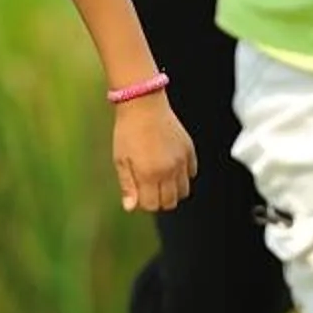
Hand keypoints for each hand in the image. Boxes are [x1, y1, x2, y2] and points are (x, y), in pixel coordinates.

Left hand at [113, 95, 195, 213]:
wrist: (143, 104)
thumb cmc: (128, 131)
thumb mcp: (121, 159)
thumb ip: (127, 185)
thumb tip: (130, 207)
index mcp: (149, 174)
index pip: (153, 205)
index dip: (144, 203)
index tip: (138, 193)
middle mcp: (169, 170)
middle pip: (171, 202)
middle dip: (159, 200)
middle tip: (148, 187)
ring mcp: (181, 160)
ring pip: (184, 191)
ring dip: (172, 190)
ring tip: (160, 178)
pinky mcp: (189, 150)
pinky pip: (191, 173)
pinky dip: (183, 175)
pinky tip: (170, 166)